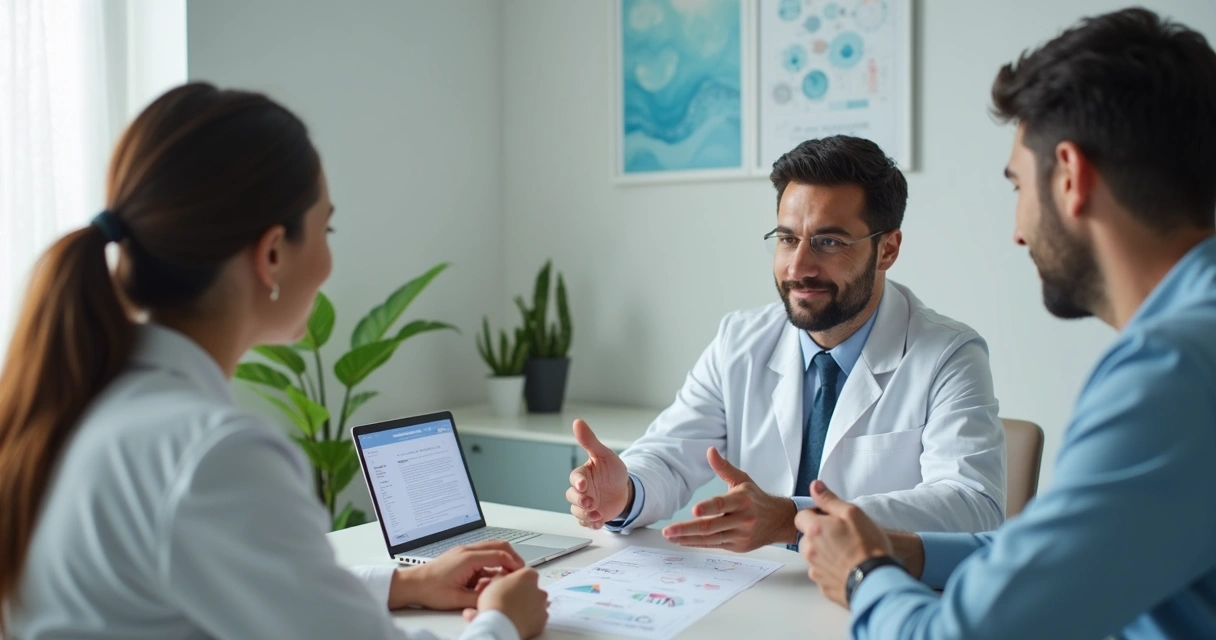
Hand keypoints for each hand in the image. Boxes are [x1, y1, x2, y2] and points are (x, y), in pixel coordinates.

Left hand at [389, 541, 523, 609]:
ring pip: (491, 548)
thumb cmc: (429, 589)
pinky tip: (491, 577)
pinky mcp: (461, 556)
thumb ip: (479, 598)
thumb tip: (495, 597)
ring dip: (502, 559)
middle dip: (513, 557)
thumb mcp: (457, 599)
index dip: (514, 564)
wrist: (412, 584)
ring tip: (507, 575)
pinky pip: (483, 555)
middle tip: (519, 571)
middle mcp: (467, 550)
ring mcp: (464, 551)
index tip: (521, 573)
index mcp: (468, 558)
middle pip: (499, 545)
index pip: (499, 555)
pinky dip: (492, 563)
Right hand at [462, 568, 548, 638]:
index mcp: (528, 576)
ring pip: (536, 604)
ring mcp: (542, 606)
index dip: (515, 580)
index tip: (508, 586)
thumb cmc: (495, 602)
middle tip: (509, 600)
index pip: (525, 573)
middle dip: (523, 594)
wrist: (499, 625)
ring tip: (512, 612)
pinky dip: (529, 619)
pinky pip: (536, 618)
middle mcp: (539, 590)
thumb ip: (503, 577)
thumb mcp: (493, 582)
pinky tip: (518, 621)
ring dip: (527, 607)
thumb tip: (504, 577)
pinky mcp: (542, 621)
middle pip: (532, 589)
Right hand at [566, 419, 630, 528]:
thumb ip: (590, 441)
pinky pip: (586, 523)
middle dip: (580, 502)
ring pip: (577, 512)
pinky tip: (599, 522)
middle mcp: (581, 490)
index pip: (575, 478)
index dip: (577, 482)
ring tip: (597, 515)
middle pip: (572, 498)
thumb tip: (578, 422)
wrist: (625, 489)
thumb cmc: (612, 471)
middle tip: (591, 504)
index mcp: (583, 475)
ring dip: (585, 515)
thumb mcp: (604, 454)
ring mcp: (585, 504)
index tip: (583, 485)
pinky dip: (591, 524)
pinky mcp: (591, 516)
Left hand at [661, 447, 797, 551]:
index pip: (722, 504)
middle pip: (712, 526)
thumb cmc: (756, 498)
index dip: (708, 508)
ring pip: (710, 539)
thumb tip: (710, 451)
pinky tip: (682, 541)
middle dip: (687, 529)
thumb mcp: (742, 479)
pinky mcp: (737, 546)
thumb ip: (723, 467)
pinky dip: (696, 543)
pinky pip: (713, 545)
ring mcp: (740, 535)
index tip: (694, 510)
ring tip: (670, 536)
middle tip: (668, 530)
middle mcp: (742, 519)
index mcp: (742, 500)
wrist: (778, 521)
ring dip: (687, 538)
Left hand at [795, 480, 892, 607]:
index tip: (830, 519)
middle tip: (842, 537)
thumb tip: (815, 486)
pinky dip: (831, 571)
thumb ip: (830, 499)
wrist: (876, 580)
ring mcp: (815, 570)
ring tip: (847, 554)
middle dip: (819, 536)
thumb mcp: (853, 513)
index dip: (815, 515)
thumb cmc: (868, 546)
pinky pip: (822, 574)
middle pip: (806, 538)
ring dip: (824, 554)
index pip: (801, 516)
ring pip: (814, 557)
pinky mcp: (823, 586)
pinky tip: (848, 569)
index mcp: (814, 529)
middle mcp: (810, 550)